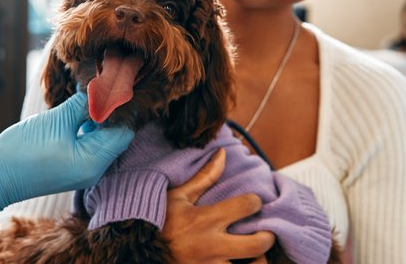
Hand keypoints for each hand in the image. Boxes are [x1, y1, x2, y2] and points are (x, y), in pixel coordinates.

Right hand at [0, 91, 133, 219]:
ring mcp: (84, 168)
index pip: (123, 131)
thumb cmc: (23, 151)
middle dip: (110, 108)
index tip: (112, 82)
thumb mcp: (57, 121)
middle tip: (102, 82)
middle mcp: (94, 169)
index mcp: (94, 162)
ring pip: (102, 136)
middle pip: (115, 134)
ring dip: (98, 114)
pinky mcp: (73, 164)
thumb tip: (104, 86)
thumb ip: (84, 104)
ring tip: (90, 89)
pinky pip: (89, 141)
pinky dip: (88, 123)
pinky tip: (80, 105)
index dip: (120, 106)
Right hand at [162, 149, 275, 263]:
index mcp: (205, 219)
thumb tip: (222, 153)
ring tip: (255, 254)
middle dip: (268, 237)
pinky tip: (240, 262)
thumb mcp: (179, 196)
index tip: (253, 203)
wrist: (138, 249)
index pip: (246, 206)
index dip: (256, 202)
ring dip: (258, 261)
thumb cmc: (160, 222)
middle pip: (258, 245)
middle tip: (266, 232)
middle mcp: (211, 245)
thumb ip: (204, 177)